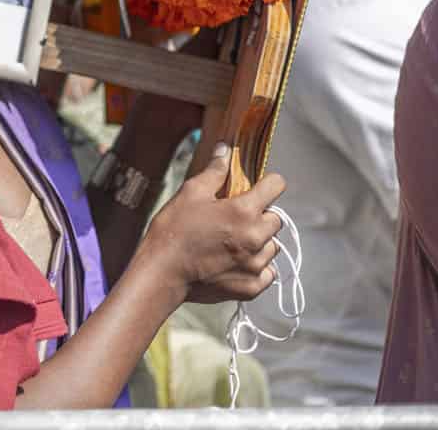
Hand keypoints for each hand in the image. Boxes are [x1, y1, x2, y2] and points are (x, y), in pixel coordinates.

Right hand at [135, 144, 284, 304]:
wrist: (162, 274)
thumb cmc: (173, 229)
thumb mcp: (190, 193)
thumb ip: (214, 171)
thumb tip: (226, 148)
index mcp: (244, 211)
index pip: (276, 186)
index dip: (268, 183)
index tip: (259, 187)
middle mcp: (256, 238)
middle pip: (275, 219)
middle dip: (260, 216)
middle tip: (235, 219)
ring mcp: (255, 265)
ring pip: (271, 247)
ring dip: (258, 242)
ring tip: (232, 243)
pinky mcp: (251, 288)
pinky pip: (266, 273)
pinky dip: (255, 267)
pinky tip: (235, 263)